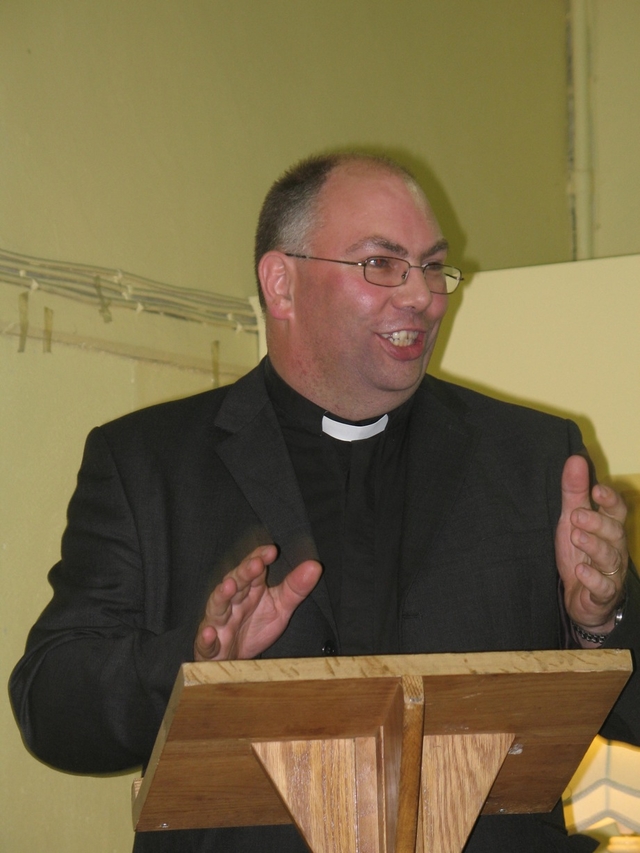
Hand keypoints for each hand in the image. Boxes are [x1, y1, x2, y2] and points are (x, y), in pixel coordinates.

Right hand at [194, 545, 321, 660]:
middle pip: (236, 583)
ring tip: (229, 586)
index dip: (260, 557)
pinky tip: (209, 633)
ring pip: (217, 606)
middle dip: (244, 573)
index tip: (272, 550)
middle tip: (256, 564)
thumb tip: (315, 566)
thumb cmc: (255, 627)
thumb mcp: (280, 607)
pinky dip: (206, 638)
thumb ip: (295, 588)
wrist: (236, 660)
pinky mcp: (210, 647)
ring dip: (221, 596)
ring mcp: (218, 623)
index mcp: (249, 590)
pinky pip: (206, 642)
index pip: (253, 568)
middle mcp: (232, 602)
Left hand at [556, 455, 627, 641]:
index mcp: (608, 527)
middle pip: (614, 532)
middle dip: (597, 522)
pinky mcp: (602, 593)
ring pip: (609, 557)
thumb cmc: (578, 552)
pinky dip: (592, 579)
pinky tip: (580, 570)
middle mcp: (614, 548)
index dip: (610, 499)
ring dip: (594, 546)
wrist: (579, 597)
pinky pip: (603, 587)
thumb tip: (575, 458)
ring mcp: (610, 572)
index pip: (617, 510)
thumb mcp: (572, 519)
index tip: (597, 489)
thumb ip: (574, 492)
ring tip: (576, 537)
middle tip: (576, 516)